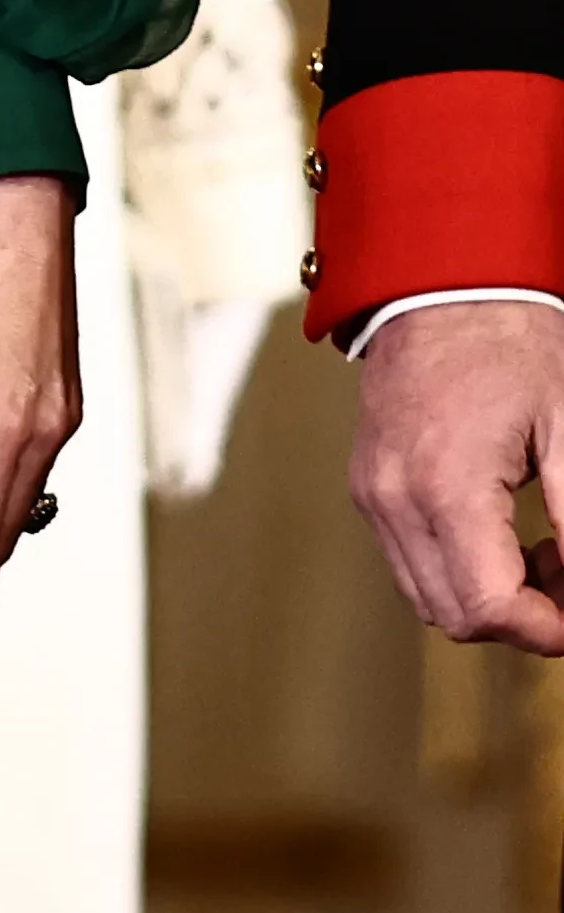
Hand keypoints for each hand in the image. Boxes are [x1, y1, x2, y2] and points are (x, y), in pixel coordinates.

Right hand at [350, 301, 563, 654]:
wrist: (440, 280)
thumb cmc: (508, 339)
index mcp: (445, 484)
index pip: (490, 608)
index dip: (546, 632)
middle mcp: (395, 496)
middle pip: (455, 616)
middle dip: (521, 620)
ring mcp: (374, 491)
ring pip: (427, 597)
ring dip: (486, 598)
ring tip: (537, 553)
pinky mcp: (368, 483)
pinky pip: (408, 560)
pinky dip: (456, 569)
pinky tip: (497, 531)